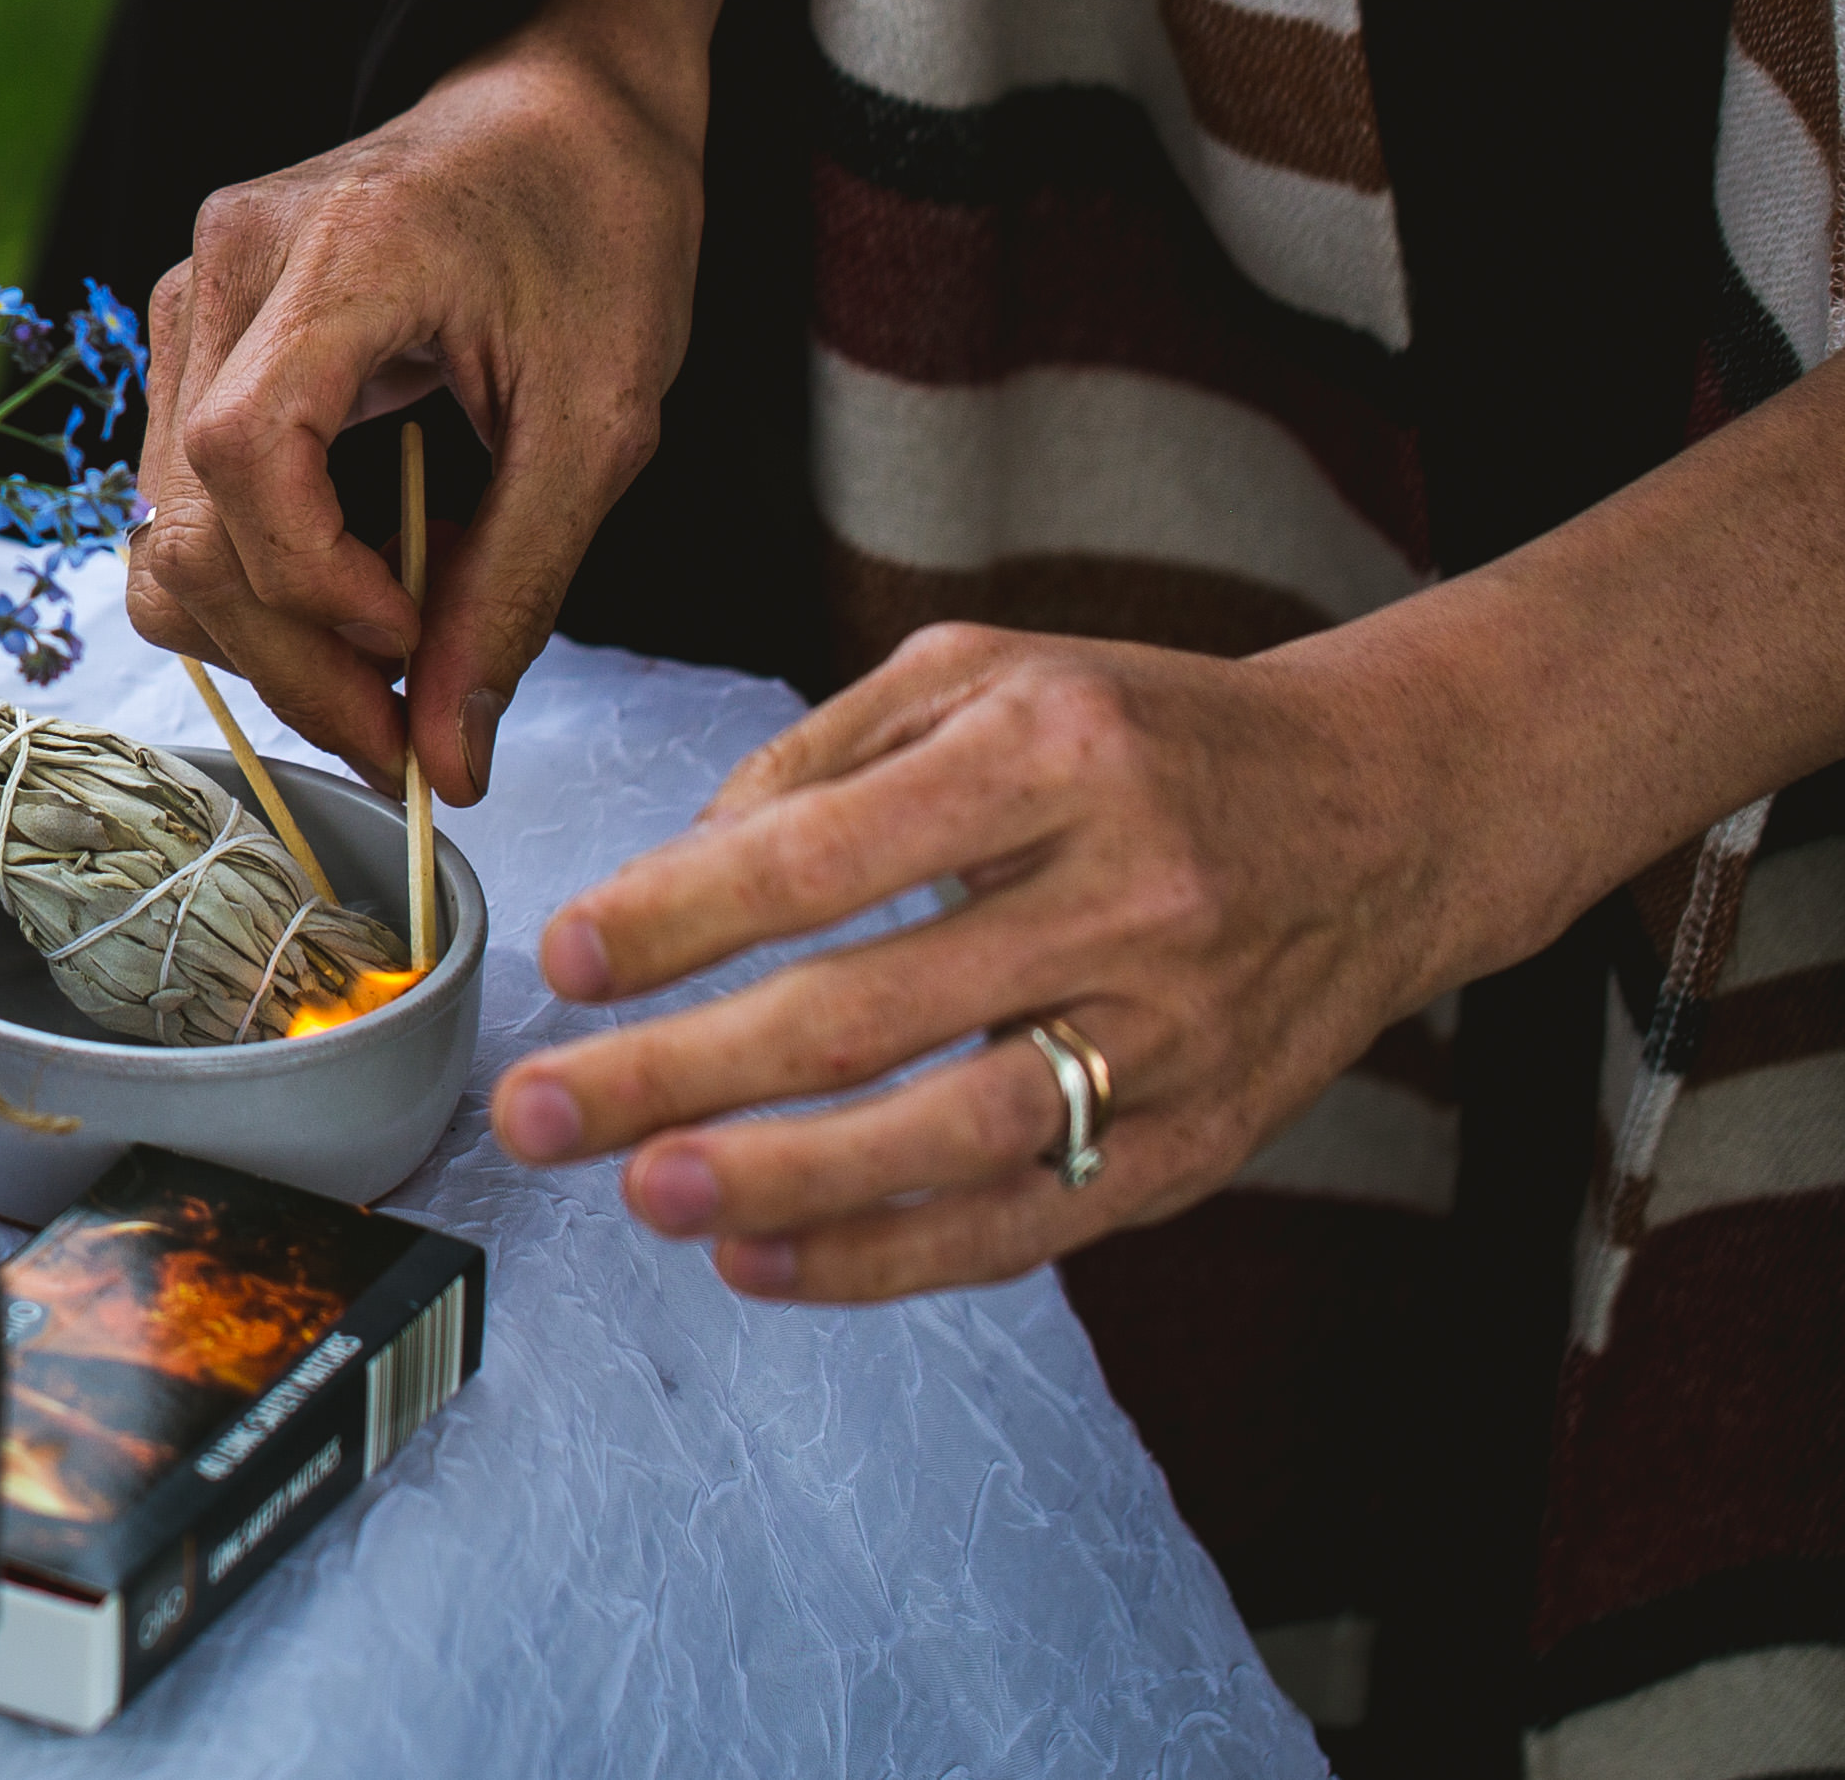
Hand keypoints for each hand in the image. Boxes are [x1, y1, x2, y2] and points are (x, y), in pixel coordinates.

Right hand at [123, 0, 750, 799]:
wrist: (559, 106)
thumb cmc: (598, 226)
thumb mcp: (600, 419)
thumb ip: (515, 587)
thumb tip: (447, 760)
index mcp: (332, 257)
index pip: (249, 462)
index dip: (315, 588)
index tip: (414, 650)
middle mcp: (220, 270)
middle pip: (188, 523)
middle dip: (292, 662)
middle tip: (410, 742)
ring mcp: (189, 302)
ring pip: (164, 533)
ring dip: (265, 640)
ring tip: (387, 686)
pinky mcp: (194, 340)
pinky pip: (181, 504)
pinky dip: (256, 585)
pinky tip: (351, 606)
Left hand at [486, 624, 1486, 1300]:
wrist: (1389, 813)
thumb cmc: (1149, 733)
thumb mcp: (986, 674)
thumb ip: (820, 759)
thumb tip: (677, 871)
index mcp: (1052, 753)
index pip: (824, 854)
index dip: (682, 915)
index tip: (570, 958)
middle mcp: (1122, 895)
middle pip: (865, 1009)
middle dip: (681, 1072)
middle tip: (541, 1112)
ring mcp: (1172, 1031)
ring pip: (949, 1134)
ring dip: (780, 1179)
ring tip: (644, 1195)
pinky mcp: (1201, 1143)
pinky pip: (1028, 1221)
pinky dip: (888, 1254)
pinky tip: (765, 1257)